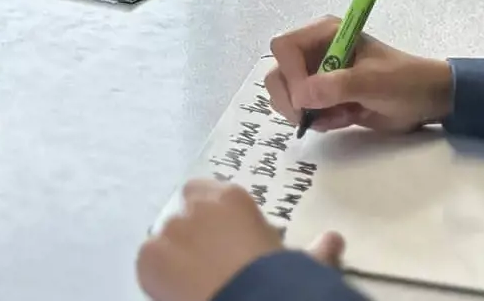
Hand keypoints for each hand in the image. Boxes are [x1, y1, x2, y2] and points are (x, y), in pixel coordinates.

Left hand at [138, 180, 343, 300]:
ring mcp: (168, 230)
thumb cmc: (281, 278)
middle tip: (208, 263)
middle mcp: (195, 207)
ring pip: (164, 240)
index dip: (210, 216)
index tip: (220, 238)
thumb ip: (316, 248)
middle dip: (192, 235)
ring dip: (175, 255)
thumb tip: (336, 240)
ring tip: (192, 282)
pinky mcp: (148, 257)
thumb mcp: (302, 262)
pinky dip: (159, 276)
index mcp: (230, 198)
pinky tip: (176, 291)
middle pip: (183, 215)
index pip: (205, 192)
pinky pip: (149, 263)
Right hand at [265, 16, 453, 133]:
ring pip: (287, 96)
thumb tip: (302, 96)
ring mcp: (318, 76)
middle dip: (291, 99)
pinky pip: (304, 112)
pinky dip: (321, 121)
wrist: (428, 101)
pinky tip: (346, 118)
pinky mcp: (324, 99)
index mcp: (326, 33)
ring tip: (341, 115)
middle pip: (278, 73)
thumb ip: (338, 86)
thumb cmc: (405, 81)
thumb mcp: (375, 81)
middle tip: (312, 116)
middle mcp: (316, 51)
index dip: (291, 73)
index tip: (308, 96)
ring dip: (309, 112)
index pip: (284, 47)